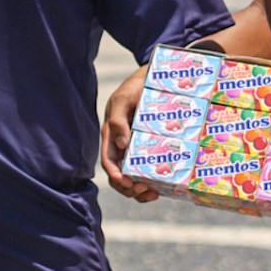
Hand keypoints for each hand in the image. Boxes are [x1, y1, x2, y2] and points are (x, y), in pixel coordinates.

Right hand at [100, 65, 157, 202]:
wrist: (152, 77)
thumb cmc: (134, 87)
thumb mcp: (122, 100)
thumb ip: (117, 120)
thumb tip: (121, 145)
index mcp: (111, 136)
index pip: (108, 163)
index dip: (116, 176)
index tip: (127, 183)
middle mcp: (121, 146)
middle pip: (120, 175)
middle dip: (129, 188)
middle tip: (145, 190)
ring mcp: (135, 148)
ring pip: (133, 176)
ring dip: (140, 190)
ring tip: (154, 192)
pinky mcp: (149, 147)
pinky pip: (148, 169)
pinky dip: (152, 181)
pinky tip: (161, 186)